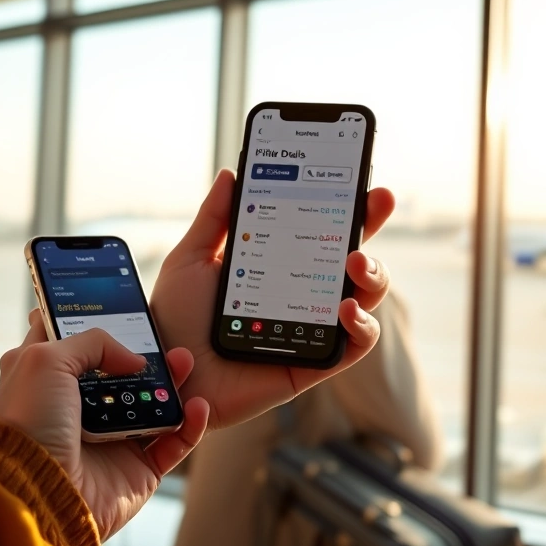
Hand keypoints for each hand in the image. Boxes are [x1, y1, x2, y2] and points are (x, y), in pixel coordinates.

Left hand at [0, 311, 208, 539]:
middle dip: (146, 353)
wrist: (38, 492)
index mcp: (48, 382)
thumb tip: (135, 359)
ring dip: (174, 383)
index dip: (93, 324)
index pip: (72, 343)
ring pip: (153, 403)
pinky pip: (174, 443)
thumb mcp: (46, 359)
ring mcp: (111, 439)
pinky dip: (191, 425)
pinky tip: (197, 406)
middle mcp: (79, 409)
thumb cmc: (29, 424)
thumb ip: (93, 342)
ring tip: (186, 362)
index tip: (120, 306)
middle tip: (164, 339)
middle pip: (122, 372)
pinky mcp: (137, 469)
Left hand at [151, 169, 394, 429]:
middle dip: (371, 226)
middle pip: (352, 258)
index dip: (346, 205)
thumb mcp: (191, 260)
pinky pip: (355, 345)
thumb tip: (232, 174)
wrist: (168, 371)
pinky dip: (362, 325)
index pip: (321, 230)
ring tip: (356, 261)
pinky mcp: (315, 364)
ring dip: (373, 275)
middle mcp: (303, 295)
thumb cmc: (176, 319)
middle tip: (377, 202)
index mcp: (279, 266)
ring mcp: (313, 328)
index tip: (361, 179)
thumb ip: (214, 219)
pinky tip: (345, 308)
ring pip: (365, 298)